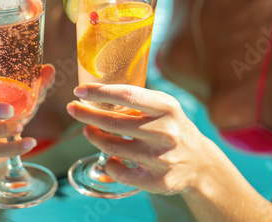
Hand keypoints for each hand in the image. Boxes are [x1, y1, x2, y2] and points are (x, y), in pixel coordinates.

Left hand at [66, 83, 209, 194]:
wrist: (199, 162)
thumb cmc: (172, 127)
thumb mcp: (164, 106)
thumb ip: (137, 100)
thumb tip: (95, 93)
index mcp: (167, 108)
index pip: (127, 95)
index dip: (99, 92)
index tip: (79, 90)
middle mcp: (166, 132)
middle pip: (113, 123)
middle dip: (86, 115)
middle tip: (72, 109)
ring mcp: (161, 158)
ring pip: (112, 147)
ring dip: (94, 137)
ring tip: (89, 130)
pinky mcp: (157, 180)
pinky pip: (119, 171)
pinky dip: (108, 163)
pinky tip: (109, 156)